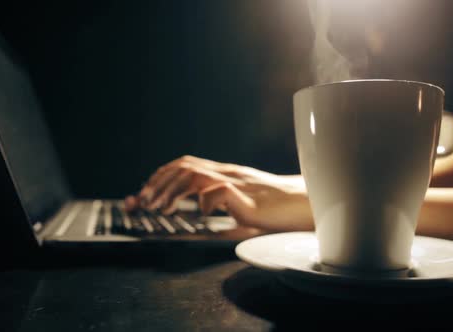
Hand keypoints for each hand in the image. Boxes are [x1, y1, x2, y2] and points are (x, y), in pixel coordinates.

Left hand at [125, 155, 312, 230]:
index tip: (146, 192)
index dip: (161, 176)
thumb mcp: (243, 202)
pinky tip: (200, 214)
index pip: (186, 164)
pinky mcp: (248, 197)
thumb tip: (199, 208)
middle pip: (184, 165)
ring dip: (171, 190)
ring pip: (193, 174)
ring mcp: (237, 183)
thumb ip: (223, 202)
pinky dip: (204, 201)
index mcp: (225, 174)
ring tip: (161, 208)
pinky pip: (218, 192)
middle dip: (158, 183)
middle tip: (145, 202)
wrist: (307, 204)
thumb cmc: (278, 208)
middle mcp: (228, 173)